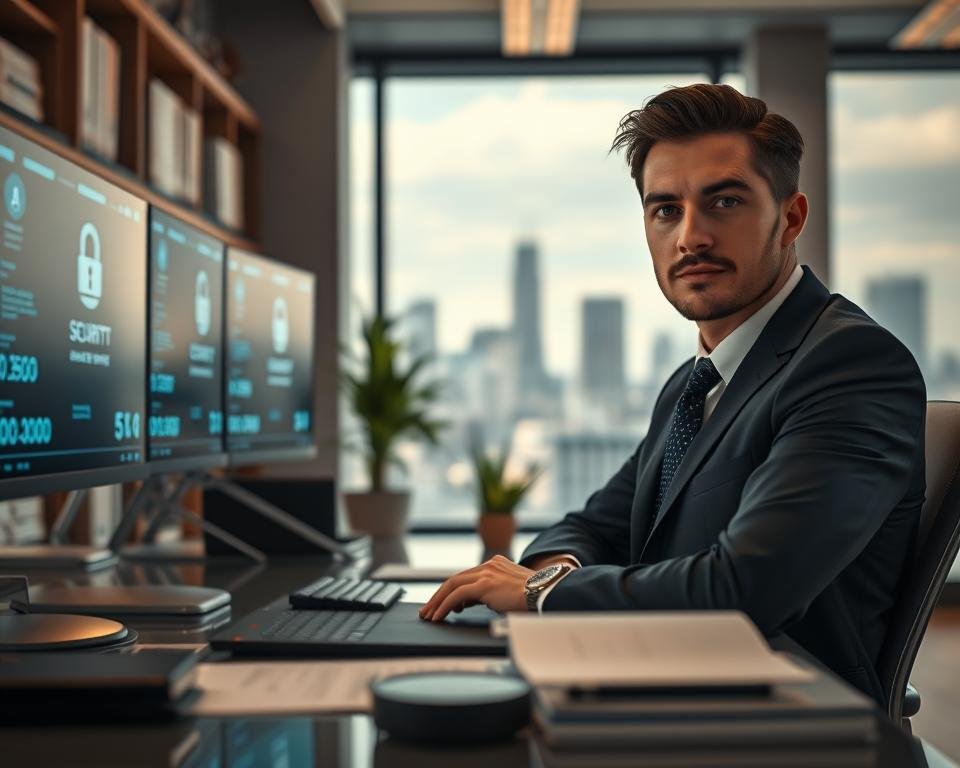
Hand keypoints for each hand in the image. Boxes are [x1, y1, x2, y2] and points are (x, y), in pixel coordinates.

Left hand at [419, 555, 533, 622]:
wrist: (546, 593)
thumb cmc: (532, 597)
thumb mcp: (507, 591)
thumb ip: (489, 593)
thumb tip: (469, 603)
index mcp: (495, 564)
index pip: (466, 577)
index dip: (452, 591)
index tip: (443, 603)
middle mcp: (488, 565)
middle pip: (455, 579)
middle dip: (438, 596)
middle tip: (428, 609)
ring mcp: (486, 573)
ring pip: (452, 585)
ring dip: (438, 602)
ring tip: (429, 615)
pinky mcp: (484, 584)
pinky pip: (457, 595)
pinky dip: (444, 606)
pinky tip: (439, 616)